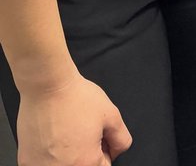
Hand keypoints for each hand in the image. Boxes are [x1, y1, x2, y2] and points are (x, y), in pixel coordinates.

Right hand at [17, 74, 131, 165]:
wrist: (47, 86)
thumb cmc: (76, 98)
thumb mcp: (112, 115)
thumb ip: (121, 139)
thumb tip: (116, 150)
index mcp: (86, 163)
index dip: (103, 149)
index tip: (97, 136)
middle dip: (86, 153)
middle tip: (82, 131)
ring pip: (62, 165)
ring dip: (67, 154)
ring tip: (66, 132)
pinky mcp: (26, 162)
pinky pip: (43, 163)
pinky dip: (48, 153)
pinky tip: (51, 134)